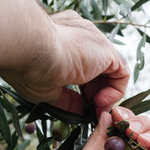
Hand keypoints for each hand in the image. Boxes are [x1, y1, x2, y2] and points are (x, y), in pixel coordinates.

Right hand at [0, 10, 129, 116]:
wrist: (28, 50)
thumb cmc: (27, 67)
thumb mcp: (48, 89)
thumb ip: (67, 99)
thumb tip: (80, 111)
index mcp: (65, 40)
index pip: (83, 65)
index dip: (85, 90)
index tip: (81, 106)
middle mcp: (82, 37)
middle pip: (100, 69)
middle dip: (98, 94)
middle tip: (92, 112)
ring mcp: (95, 41)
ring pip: (112, 71)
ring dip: (107, 95)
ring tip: (96, 109)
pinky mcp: (106, 50)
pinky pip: (122, 73)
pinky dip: (116, 92)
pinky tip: (100, 101)